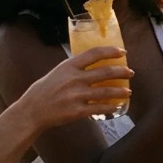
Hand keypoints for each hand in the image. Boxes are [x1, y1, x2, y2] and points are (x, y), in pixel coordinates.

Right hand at [18, 43, 133, 128]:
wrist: (32, 110)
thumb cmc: (44, 90)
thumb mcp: (58, 72)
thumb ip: (75, 68)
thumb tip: (94, 64)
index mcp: (69, 66)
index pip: (94, 53)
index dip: (111, 51)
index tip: (122, 52)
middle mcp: (75, 79)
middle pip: (105, 72)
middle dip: (121, 72)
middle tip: (130, 72)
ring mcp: (77, 95)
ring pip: (106, 92)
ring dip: (120, 92)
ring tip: (128, 92)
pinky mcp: (78, 111)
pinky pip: (99, 108)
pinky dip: (110, 107)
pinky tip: (117, 107)